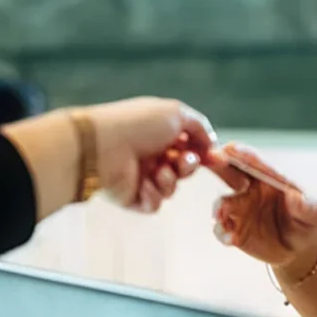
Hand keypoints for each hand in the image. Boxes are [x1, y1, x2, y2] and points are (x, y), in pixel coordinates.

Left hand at [86, 97, 215, 211]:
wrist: (102, 146)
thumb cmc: (137, 124)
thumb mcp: (176, 113)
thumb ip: (199, 126)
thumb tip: (211, 142)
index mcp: (159, 132)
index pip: (189, 145)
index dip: (203, 152)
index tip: (215, 158)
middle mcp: (150, 153)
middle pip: (184, 168)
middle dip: (188, 166)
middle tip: (182, 161)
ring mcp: (140, 175)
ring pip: (171, 188)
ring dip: (170, 180)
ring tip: (158, 172)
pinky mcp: (131, 196)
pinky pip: (154, 203)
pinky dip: (153, 195)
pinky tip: (143, 184)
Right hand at [204, 143, 316, 277]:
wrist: (298, 249)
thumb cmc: (306, 222)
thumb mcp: (313, 213)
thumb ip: (306, 205)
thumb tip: (297, 197)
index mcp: (267, 178)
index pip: (255, 162)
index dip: (243, 155)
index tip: (231, 148)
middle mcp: (249, 189)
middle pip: (229, 173)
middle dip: (218, 166)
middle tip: (211, 164)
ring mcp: (239, 209)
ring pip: (222, 203)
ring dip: (219, 207)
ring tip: (222, 214)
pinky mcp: (234, 229)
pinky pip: (223, 229)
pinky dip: (223, 232)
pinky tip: (231, 239)